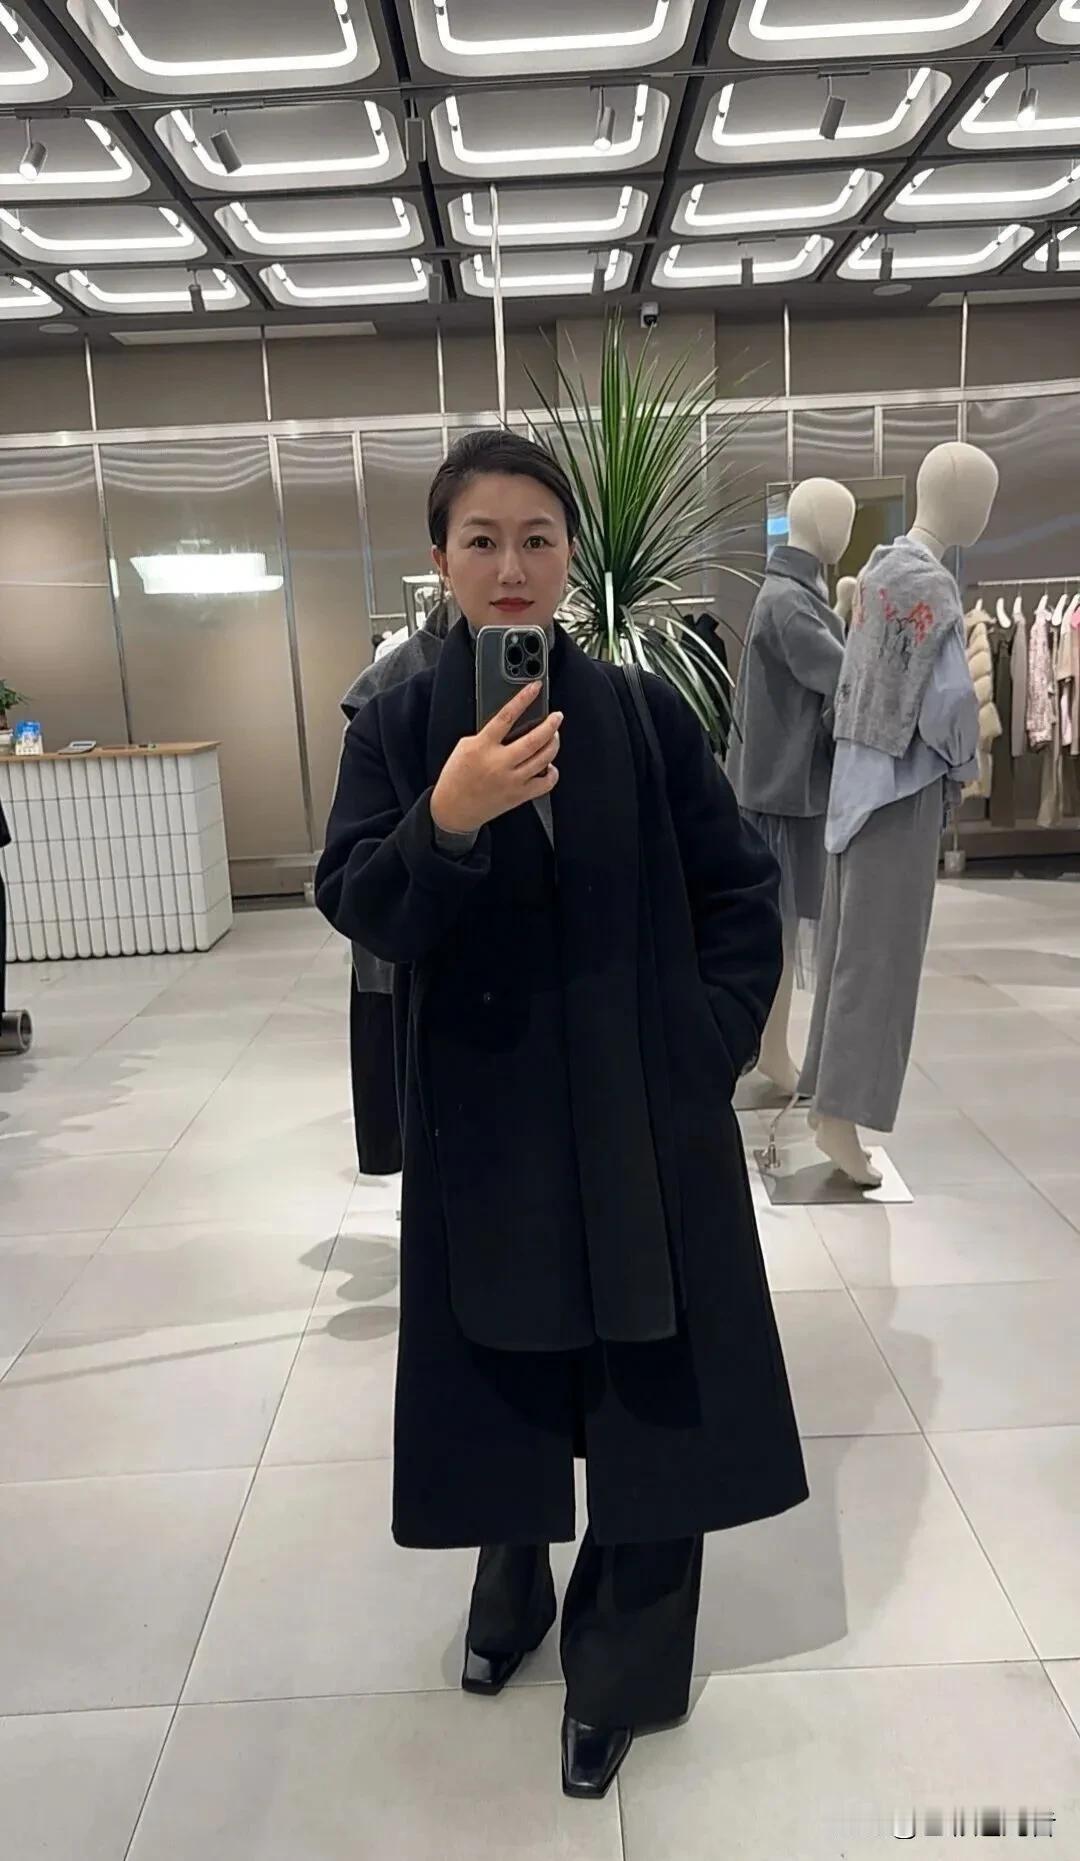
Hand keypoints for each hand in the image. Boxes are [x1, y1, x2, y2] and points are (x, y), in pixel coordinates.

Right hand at [431, 683, 561, 835]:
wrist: (453, 810)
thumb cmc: (456, 777)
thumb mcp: (464, 747)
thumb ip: (487, 735)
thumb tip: (511, 725)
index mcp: (482, 747)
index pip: (506, 716)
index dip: (523, 698)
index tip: (535, 687)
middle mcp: (499, 763)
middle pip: (534, 739)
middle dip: (551, 724)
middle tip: (557, 716)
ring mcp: (511, 780)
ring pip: (544, 758)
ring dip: (554, 743)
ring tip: (554, 736)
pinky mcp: (518, 796)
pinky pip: (545, 783)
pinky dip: (552, 772)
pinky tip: (549, 766)